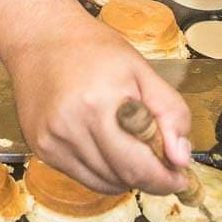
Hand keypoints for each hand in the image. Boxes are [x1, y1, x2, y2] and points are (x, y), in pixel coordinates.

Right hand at [4, 8, 192, 194]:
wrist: (40, 38)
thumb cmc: (93, 48)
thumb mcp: (142, 70)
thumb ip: (171, 113)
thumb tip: (181, 158)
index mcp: (100, 104)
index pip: (138, 165)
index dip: (165, 180)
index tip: (180, 178)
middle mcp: (71, 127)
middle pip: (122, 178)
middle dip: (150, 178)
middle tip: (162, 163)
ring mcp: (52, 140)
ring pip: (103, 183)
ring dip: (125, 175)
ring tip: (131, 148)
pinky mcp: (41, 148)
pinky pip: (82, 177)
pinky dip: (103, 171)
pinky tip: (107, 148)